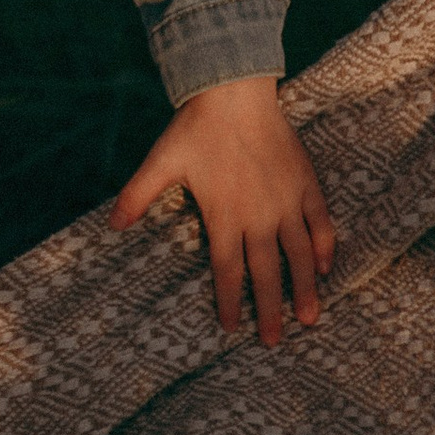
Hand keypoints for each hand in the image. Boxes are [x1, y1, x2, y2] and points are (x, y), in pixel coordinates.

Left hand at [110, 77, 335, 346]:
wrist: (235, 92)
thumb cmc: (196, 128)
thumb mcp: (161, 162)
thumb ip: (137, 196)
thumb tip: (110, 225)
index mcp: (224, 216)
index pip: (228, 271)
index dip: (230, 302)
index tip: (231, 328)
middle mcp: (259, 216)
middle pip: (267, 273)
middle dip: (270, 311)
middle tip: (275, 342)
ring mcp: (286, 201)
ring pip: (299, 255)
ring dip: (304, 289)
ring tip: (309, 318)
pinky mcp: (305, 183)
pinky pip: (320, 222)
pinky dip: (323, 246)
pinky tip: (324, 267)